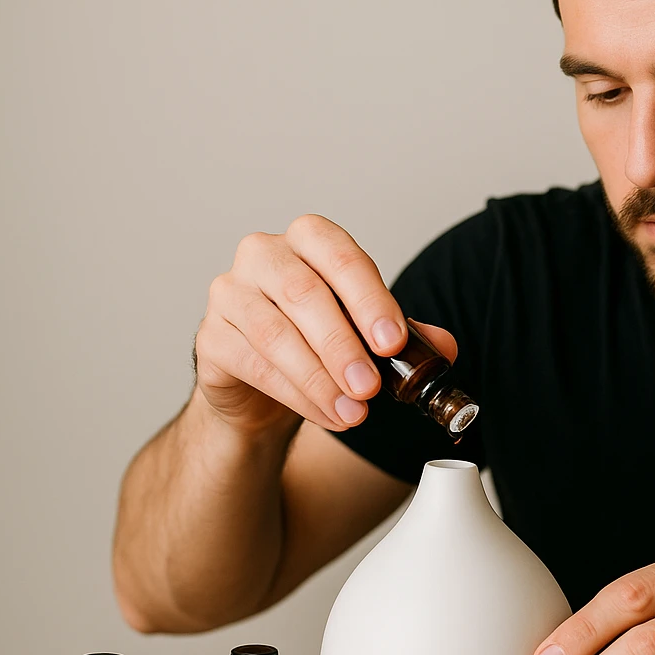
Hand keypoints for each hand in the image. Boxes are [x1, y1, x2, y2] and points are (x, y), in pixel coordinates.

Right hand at [194, 214, 456, 435]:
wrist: (264, 385)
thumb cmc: (319, 341)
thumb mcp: (368, 335)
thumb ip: (407, 337)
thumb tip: (444, 349)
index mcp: (309, 240)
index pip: (340, 255)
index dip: (370, 299)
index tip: (393, 343)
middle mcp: (264, 255)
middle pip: (304, 294)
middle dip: (344, 346)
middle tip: (371, 387)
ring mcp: (230, 292)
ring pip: (275, 333)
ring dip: (320, 378)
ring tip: (354, 411)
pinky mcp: (211, 336)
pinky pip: (253, 364)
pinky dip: (296, 394)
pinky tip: (326, 413)